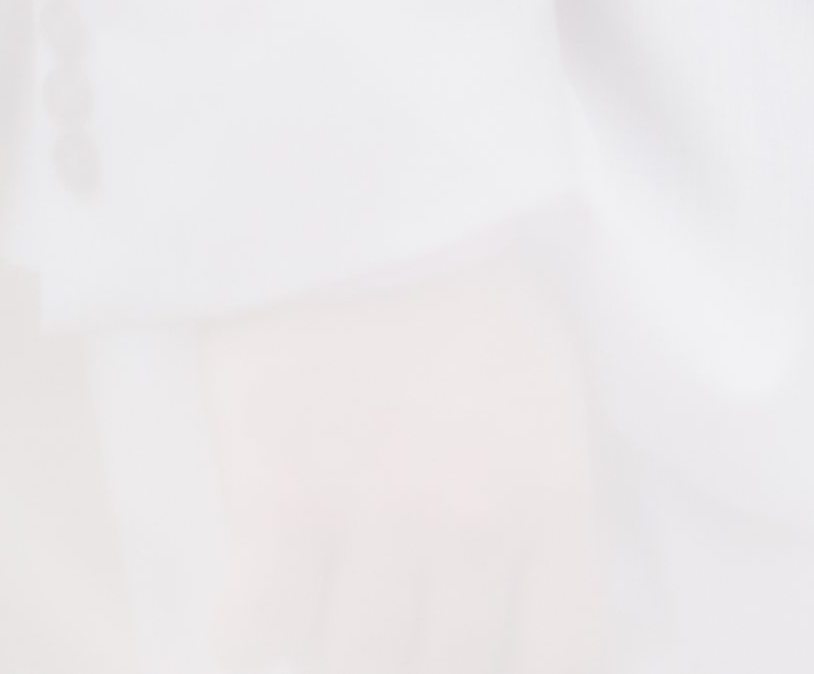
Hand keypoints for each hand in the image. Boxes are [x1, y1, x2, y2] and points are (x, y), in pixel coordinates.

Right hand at [190, 246, 603, 672]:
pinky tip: (263, 635)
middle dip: (419, 662)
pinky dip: (252, 652)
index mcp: (551, 492)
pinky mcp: (284, 502)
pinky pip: (259, 638)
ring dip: (339, 658)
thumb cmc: (461, 287)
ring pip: (357, 668)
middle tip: (396, 627)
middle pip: (448, 669)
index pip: (561, 652)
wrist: (364, 187)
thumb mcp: (546, 388)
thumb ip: (541, 507)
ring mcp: (379, 517)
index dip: (520, 671)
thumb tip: (520, 612)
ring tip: (336, 628)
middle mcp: (475, 522)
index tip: (485, 655)